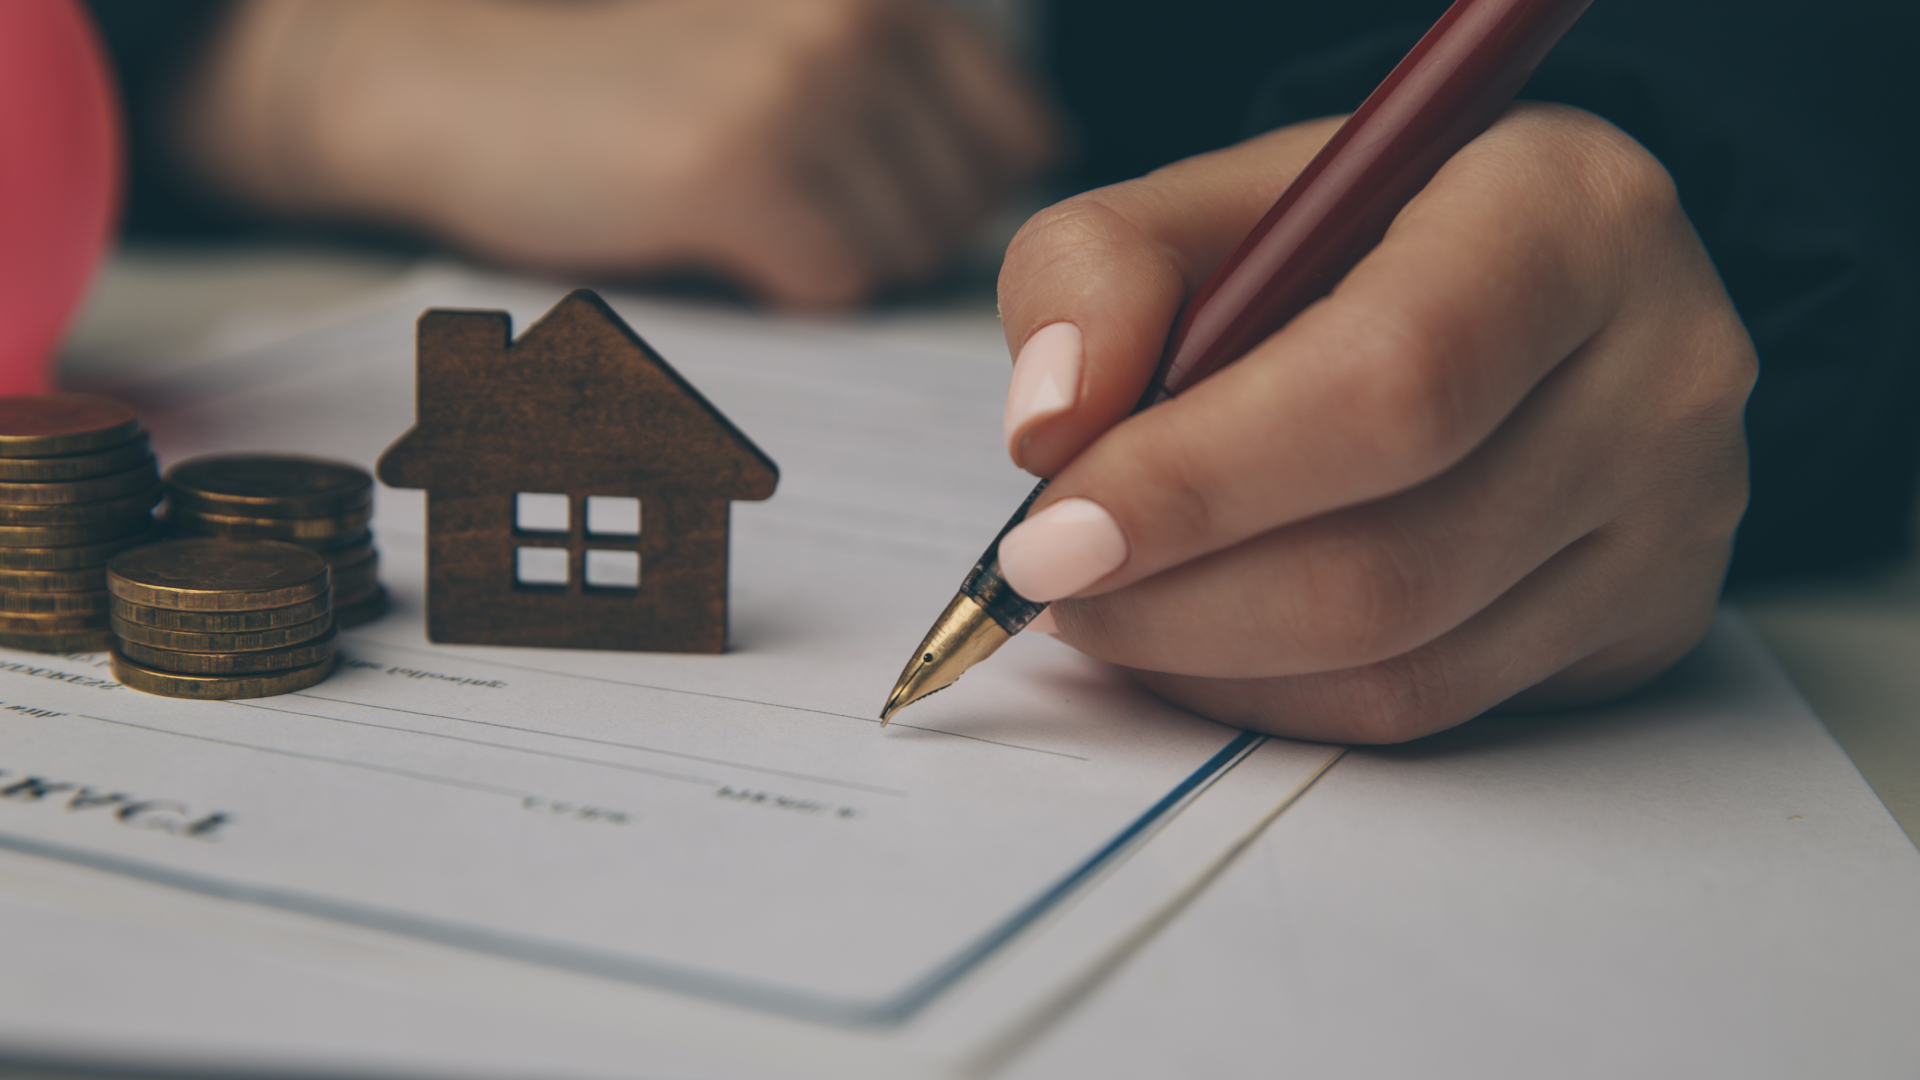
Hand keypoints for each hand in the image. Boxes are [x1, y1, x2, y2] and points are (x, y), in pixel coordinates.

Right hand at [178, 0, 1057, 305]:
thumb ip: (919, 91)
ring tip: (737, 206)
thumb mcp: (801, 55)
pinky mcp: (738, 166)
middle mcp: (860, 16)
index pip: (1018, 133)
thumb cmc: (638, 91)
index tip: (854, 187)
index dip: (942, 193)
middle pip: (962, 208)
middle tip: (776, 197)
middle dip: (884, 233)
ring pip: (903, 253)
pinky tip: (711, 237)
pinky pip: (835, 286)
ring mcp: (801, 85)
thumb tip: (1044, 147)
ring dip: (828, 262)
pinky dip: (780, 289)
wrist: (462, 91)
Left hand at [992, 105, 1754, 742]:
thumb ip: (1096, 273)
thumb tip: (1051, 428)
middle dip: (1174, 601)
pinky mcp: (1646, 623)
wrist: (1510, 289)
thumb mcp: (1209, 203)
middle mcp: (1662, 371)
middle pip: (1390, 563)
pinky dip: (1278, 698)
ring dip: (1207, 664)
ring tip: (1109, 604)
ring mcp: (1673, 519)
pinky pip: (1431, 711)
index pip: (1386, 384)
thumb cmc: (1344, 242)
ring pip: (1404, 669)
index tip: (1044, 538)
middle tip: (1049, 585)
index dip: (1195, 482)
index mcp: (1564, 212)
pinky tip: (1203, 639)